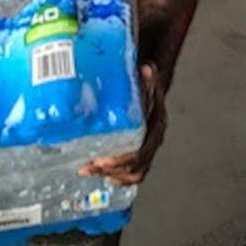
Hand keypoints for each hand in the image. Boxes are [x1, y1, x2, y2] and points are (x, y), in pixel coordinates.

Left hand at [79, 62, 166, 186]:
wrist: (152, 89)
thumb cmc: (146, 87)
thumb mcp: (147, 79)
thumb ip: (146, 76)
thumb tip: (146, 69)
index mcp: (156, 126)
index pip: (142, 151)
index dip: (123, 159)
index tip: (104, 159)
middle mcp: (153, 140)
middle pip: (135, 165)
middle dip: (111, 169)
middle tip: (90, 166)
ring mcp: (146, 148)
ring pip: (133, 171)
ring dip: (111, 174)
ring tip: (89, 170)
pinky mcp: (137, 152)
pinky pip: (130, 171)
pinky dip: (116, 176)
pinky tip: (99, 174)